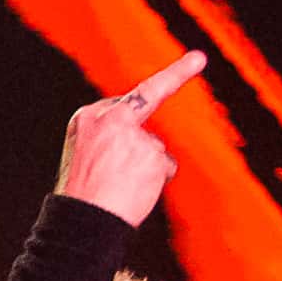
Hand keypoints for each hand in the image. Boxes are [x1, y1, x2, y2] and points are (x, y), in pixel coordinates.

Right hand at [52, 50, 208, 226]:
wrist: (83, 222)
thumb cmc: (83, 195)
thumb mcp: (86, 157)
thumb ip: (114, 139)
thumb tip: (152, 148)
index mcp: (88, 119)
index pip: (128, 98)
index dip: (166, 78)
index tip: (196, 59)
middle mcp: (110, 119)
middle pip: (147, 106)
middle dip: (176, 75)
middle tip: (198, 58)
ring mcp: (134, 136)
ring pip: (154, 147)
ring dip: (145, 168)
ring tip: (121, 187)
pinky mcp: (153, 154)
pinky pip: (164, 167)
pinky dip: (154, 181)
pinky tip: (134, 191)